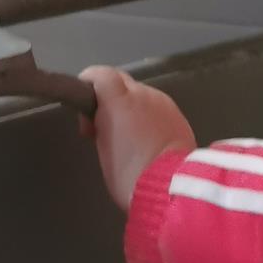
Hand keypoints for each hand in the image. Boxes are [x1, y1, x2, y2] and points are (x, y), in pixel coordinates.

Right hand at [79, 66, 195, 211]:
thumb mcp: (104, 148)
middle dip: (109, 97)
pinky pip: (157, 107)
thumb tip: (102, 119)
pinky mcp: (179, 115)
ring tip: (128, 136)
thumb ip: (101, 124)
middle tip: (103, 125)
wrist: (171, 189)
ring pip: (141, 94)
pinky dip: (147, 115)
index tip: (83, 105)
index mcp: (120, 100)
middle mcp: (144, 93)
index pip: (101, 74)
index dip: (89, 82)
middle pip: (122, 81)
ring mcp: (165, 102)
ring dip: (130, 107)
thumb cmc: (129, 174)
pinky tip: (147, 139)